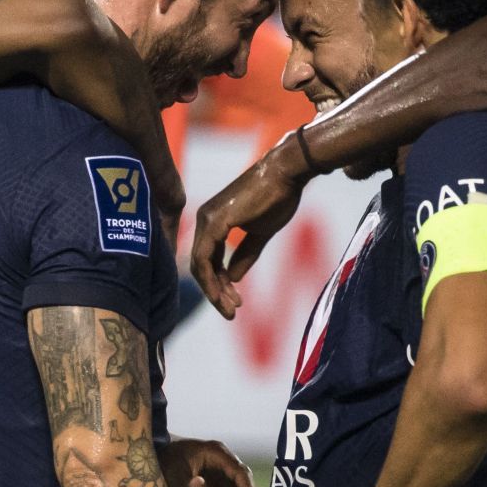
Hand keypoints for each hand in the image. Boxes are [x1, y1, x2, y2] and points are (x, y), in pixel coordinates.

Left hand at [189, 142, 310, 318]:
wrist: (285, 173)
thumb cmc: (276, 198)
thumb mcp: (260, 233)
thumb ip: (245, 255)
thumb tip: (233, 278)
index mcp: (213, 221)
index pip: (208, 260)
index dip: (219, 284)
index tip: (235, 302)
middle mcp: (205, 220)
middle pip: (200, 266)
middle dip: (215, 293)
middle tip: (231, 312)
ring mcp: (207, 220)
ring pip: (200, 265)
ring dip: (214, 291)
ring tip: (231, 310)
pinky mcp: (216, 222)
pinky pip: (206, 258)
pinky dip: (213, 280)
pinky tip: (225, 295)